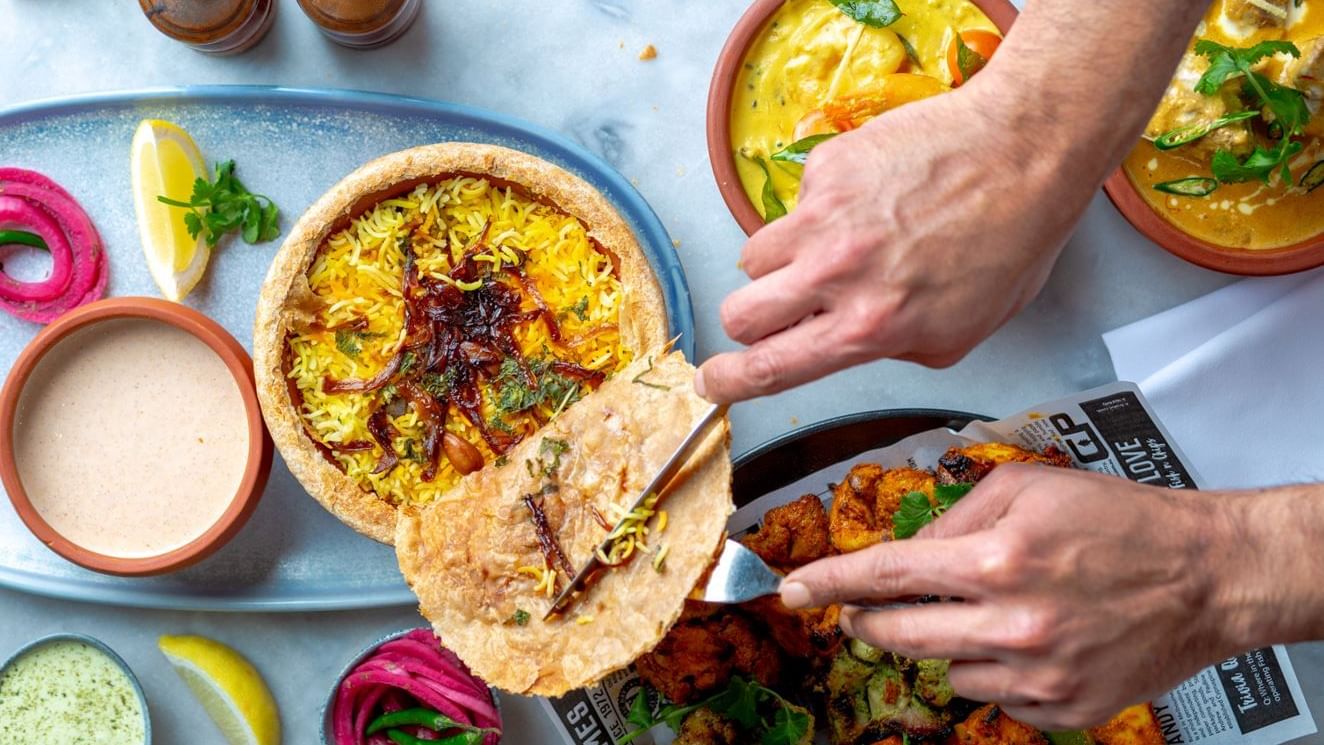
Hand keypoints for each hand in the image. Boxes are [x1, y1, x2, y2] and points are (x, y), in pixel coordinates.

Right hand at [696, 73, 1093, 403]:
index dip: (729, 382)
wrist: (1023, 151)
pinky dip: (821, 211)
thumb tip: (848, 343)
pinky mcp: (826, 168)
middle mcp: (836, 273)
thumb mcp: (960, 332)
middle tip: (776, 311)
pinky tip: (871, 202)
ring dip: (781, 265)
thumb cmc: (1010, 241)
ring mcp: (824, 216)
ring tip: (834, 250)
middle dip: (749, 321)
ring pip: (754, 257)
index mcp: (869, 326)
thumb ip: (892, 347)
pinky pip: (795, 205)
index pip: (769, 368)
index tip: (711, 382)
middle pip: (739, 314)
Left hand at [777, 465, 1240, 729]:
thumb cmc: (1121, 521)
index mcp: (997, 559)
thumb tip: (905, 553)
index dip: (830, 583)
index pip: (887, 574)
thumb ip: (954, 518)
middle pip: (899, 633)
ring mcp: (1039, 673)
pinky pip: (995, 697)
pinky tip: (1026, 641)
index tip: (792, 591)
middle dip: (867, 620)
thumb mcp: (1028, 490)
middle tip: (860, 609)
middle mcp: (1012, 622)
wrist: (1207, 575)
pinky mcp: (1064, 707)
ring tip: (986, 612)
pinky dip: (994, 671)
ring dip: (943, 643)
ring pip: (945, 670)